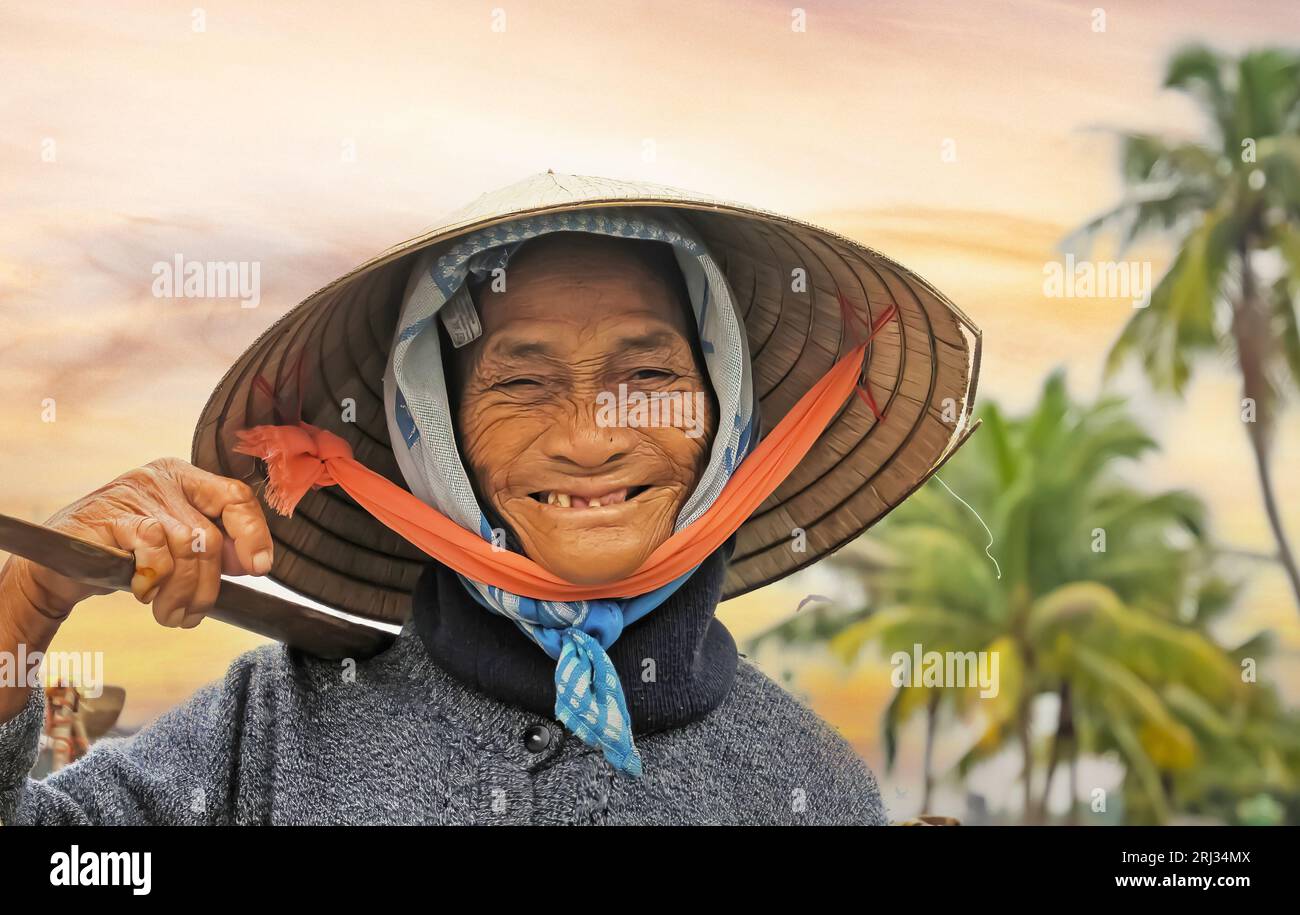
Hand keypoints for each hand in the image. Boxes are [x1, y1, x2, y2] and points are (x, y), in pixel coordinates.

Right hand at [14, 459, 272, 628]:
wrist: (59, 565)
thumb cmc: (124, 556)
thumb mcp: (175, 548)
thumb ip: (212, 548)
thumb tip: (253, 562)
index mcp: (184, 478)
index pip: (235, 497)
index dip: (254, 534)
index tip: (259, 569)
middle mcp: (160, 479)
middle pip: (208, 536)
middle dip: (206, 586)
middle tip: (192, 614)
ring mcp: (132, 494)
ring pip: (184, 548)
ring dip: (181, 593)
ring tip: (170, 614)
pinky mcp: (108, 517)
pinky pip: (152, 551)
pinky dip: (153, 580)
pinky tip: (143, 592)